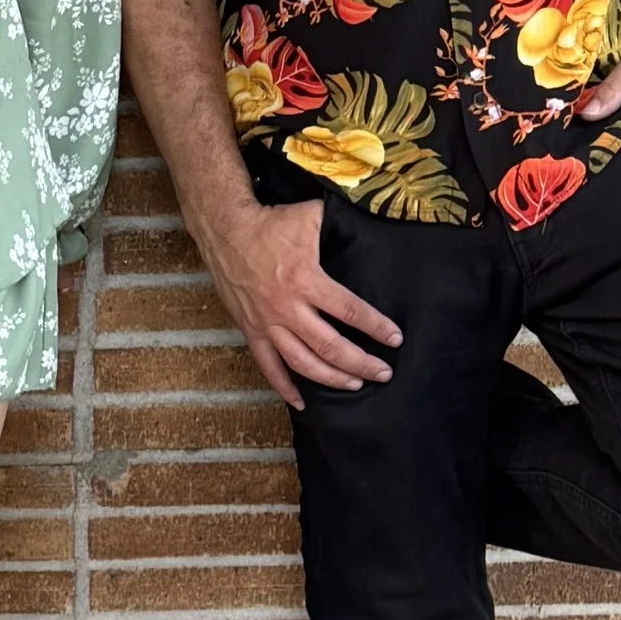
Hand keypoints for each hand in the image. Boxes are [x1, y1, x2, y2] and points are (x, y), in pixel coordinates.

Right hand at [203, 197, 401, 411]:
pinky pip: (268, 366)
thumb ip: (340, 223)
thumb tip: (370, 221)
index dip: (376, 327)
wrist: (225, 231)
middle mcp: (288, 308)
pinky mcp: (251, 330)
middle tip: (383, 372)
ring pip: (303, 363)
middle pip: (331, 347)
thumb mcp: (310, 216)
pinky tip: (301, 403)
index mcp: (306, 280)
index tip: (395, 338)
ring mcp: (267, 323)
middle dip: (362, 363)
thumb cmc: (270, 223)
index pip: (350, 312)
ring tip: (355, 384)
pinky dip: (284, 387)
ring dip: (331, 378)